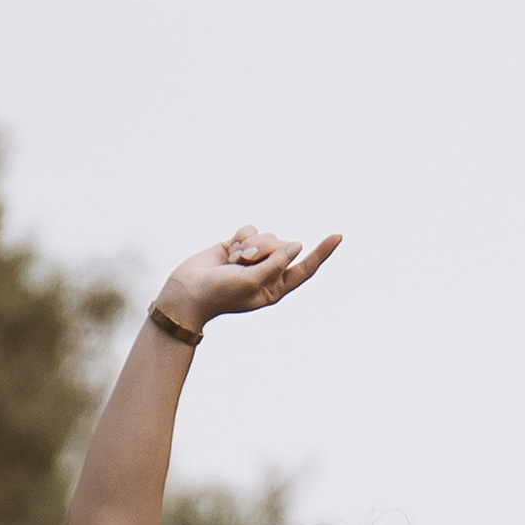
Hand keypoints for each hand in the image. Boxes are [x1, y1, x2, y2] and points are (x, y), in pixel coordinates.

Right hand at [155, 221, 342, 338]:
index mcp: (276, 287)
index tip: (337, 235)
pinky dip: (240, 238)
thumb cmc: (220, 293)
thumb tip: (296, 245)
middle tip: (246, 262)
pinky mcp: (238, 246)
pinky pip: (250, 230)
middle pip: (283, 246)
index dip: (321, 252)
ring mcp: (253, 259)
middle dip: (266, 249)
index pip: (304, 268)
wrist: (187, 292)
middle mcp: (267, 272)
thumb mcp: (253, 281)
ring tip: (234, 261)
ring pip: (267, 236)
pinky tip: (228, 251)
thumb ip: (277, 263)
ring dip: (250, 245)